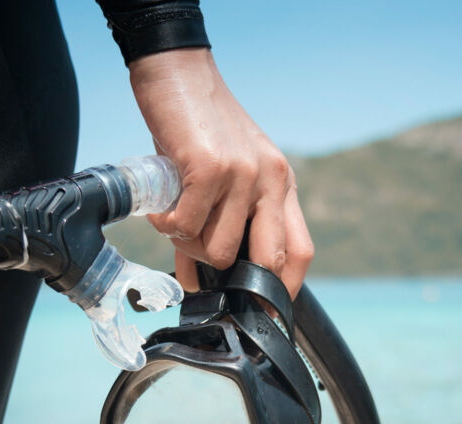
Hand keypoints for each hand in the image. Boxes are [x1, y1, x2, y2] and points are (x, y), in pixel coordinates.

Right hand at [128, 47, 312, 296]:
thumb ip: (222, 223)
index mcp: (281, 184)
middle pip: (267, 259)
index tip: (264, 313)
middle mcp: (270, 180)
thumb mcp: (224, 175)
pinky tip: (161, 208)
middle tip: (207, 281)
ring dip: (188, 246)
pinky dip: (167, 226)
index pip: (300, 251)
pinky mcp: (209, 167)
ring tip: (174, 221)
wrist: (178, 72)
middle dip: (237, 282)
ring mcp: (243, 174)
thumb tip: (201, 280)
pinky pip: (185, 226)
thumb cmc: (199, 129)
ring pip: (218, 249)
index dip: (283, 289)